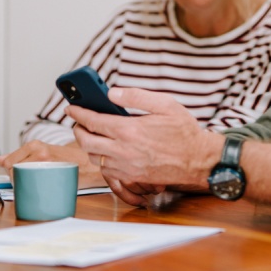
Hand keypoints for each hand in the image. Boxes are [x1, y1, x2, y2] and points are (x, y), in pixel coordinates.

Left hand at [0, 140, 105, 188]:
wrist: (85, 163)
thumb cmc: (61, 158)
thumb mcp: (38, 152)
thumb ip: (15, 155)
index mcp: (35, 145)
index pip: (9, 163)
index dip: (11, 172)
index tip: (18, 174)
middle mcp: (39, 152)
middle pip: (15, 171)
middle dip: (17, 179)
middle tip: (30, 179)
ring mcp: (46, 164)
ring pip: (23, 179)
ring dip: (25, 184)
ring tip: (36, 183)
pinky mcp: (53, 176)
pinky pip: (35, 186)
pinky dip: (34, 189)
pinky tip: (41, 188)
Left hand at [68, 87, 223, 204]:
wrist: (199, 160)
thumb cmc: (184, 132)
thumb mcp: (165, 104)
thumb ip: (135, 96)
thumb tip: (112, 92)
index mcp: (129, 130)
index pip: (92, 121)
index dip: (78, 112)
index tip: (71, 107)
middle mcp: (123, 151)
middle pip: (86, 141)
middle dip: (78, 129)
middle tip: (79, 121)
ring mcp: (126, 167)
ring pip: (94, 158)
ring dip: (88, 145)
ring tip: (91, 134)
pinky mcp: (131, 178)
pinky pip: (106, 171)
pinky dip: (101, 159)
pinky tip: (107, 151)